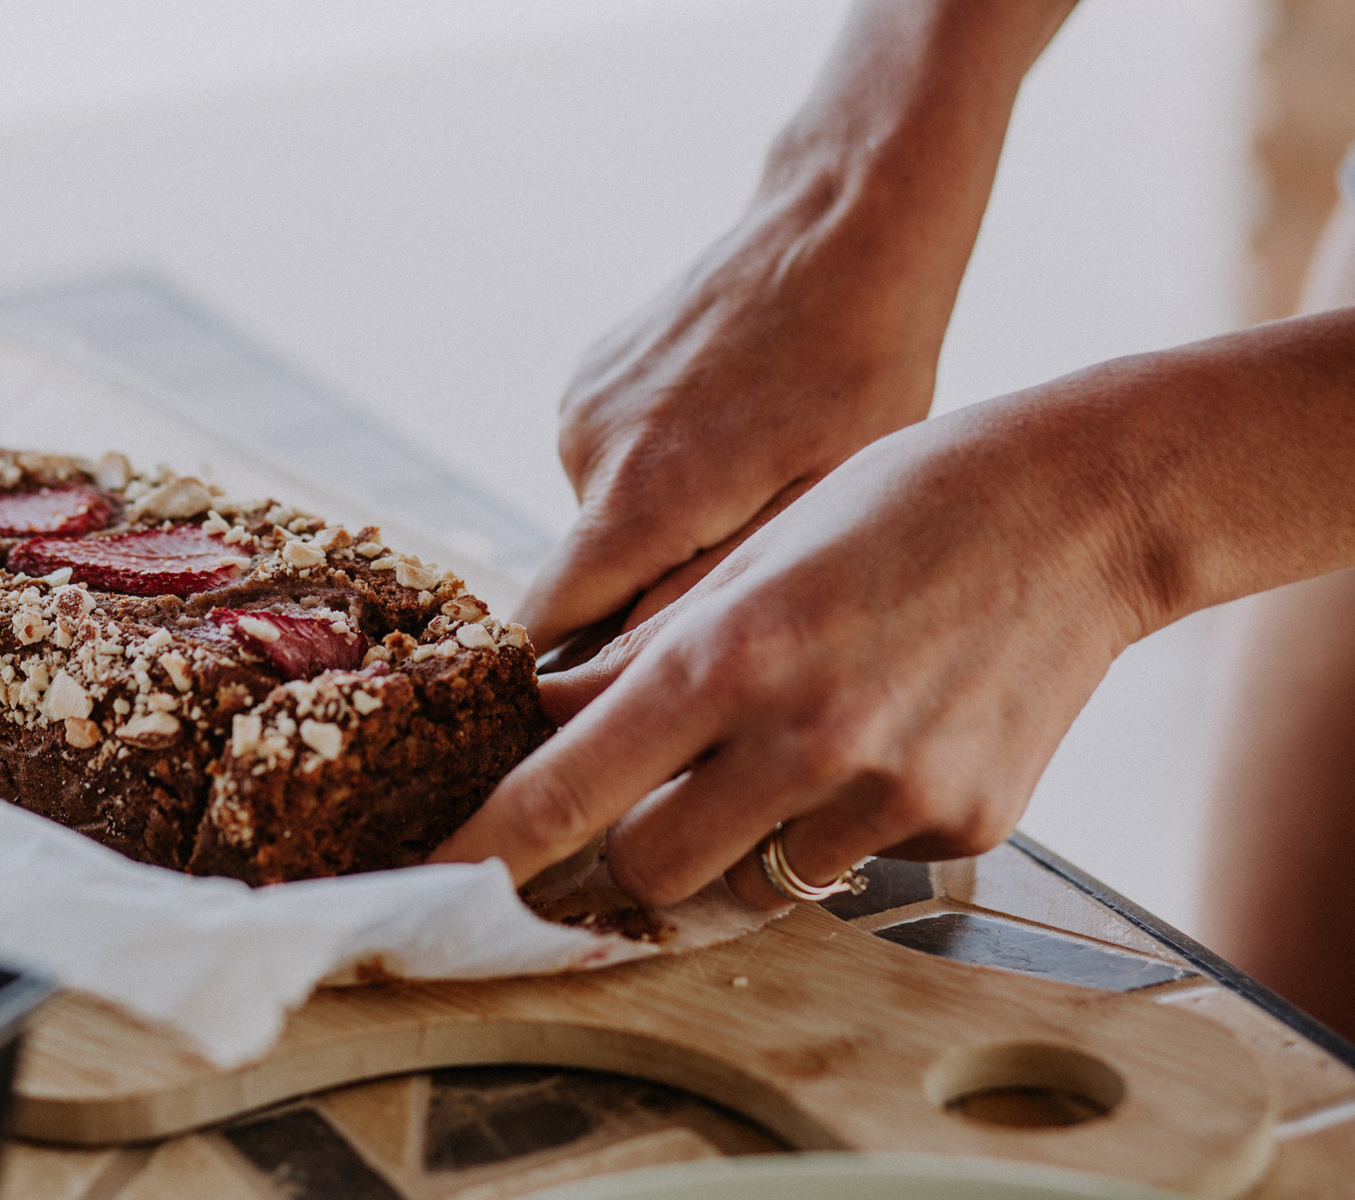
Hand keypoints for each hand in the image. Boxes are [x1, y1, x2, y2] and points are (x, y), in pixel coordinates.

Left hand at [437, 392, 1147, 907]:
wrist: (1081, 508)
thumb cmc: (899, 504)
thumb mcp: (752, 558)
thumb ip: (649, 657)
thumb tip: (550, 716)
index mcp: (727, 656)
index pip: (567, 792)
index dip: (486, 851)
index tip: (436, 886)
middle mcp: (801, 740)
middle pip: (648, 872)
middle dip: (627, 847)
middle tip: (651, 791)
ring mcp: (888, 796)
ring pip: (752, 882)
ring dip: (738, 836)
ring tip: (796, 738)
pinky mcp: (961, 828)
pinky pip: (855, 863)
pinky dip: (839, 822)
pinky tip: (886, 733)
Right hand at [516, 189, 942, 650]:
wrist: (840, 224)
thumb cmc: (864, 371)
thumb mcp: (826, 507)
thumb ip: (719, 601)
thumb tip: (637, 681)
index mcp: (641, 497)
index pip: (545, 634)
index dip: (557, 691)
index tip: (594, 720)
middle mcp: (586, 450)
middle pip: (580, 584)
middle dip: (636, 609)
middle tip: (736, 592)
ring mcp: (579, 406)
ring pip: (600, 524)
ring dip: (655, 537)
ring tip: (749, 491)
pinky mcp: (587, 377)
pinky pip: (607, 467)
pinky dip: (653, 479)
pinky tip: (727, 440)